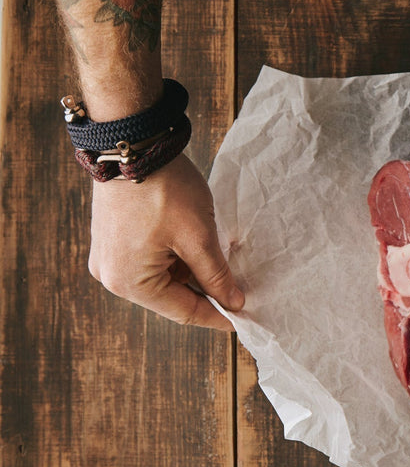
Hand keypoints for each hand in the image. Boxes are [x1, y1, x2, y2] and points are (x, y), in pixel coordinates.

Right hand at [88, 154, 243, 329]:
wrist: (134, 145)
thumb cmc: (164, 191)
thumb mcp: (199, 238)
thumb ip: (216, 276)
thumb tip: (233, 303)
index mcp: (129, 282)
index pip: (183, 311)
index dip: (216, 316)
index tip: (243, 320)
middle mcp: (112, 276)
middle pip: (170, 297)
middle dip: (205, 293)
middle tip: (240, 292)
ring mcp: (109, 257)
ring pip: (162, 279)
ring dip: (192, 273)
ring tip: (223, 264)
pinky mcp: (112, 240)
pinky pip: (151, 261)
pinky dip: (177, 258)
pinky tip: (199, 247)